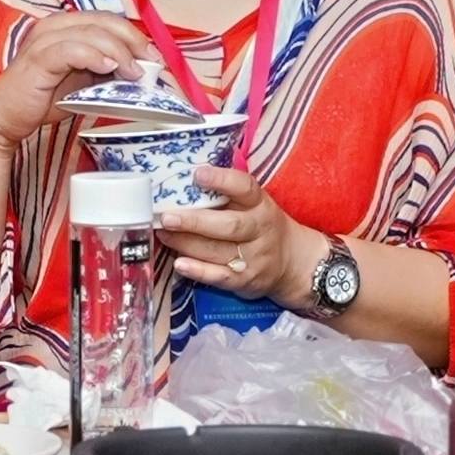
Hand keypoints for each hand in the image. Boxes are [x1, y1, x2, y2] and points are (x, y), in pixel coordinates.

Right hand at [0, 9, 158, 146]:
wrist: (4, 117)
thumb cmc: (42, 98)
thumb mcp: (82, 82)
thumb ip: (106, 70)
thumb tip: (141, 70)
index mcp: (66, 26)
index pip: (107, 19)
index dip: (134, 34)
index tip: (154, 57)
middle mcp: (55, 26)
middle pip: (103, 20)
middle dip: (133, 40)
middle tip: (151, 63)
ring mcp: (44, 41)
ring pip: (90, 32)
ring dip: (119, 50)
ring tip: (134, 72)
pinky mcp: (37, 59)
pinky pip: (71, 49)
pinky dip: (94, 56)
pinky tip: (110, 67)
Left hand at [149, 167, 307, 301]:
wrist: (292, 261)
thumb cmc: (261, 226)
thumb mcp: (254, 205)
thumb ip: (227, 195)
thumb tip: (185, 181)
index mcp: (260, 204)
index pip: (245, 188)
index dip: (222, 180)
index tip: (198, 174)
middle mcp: (259, 229)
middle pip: (228, 225)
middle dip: (194, 221)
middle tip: (167, 217)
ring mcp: (253, 257)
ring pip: (217, 250)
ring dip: (186, 243)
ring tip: (163, 235)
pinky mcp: (244, 280)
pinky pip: (219, 277)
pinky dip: (198, 271)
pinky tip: (179, 264)